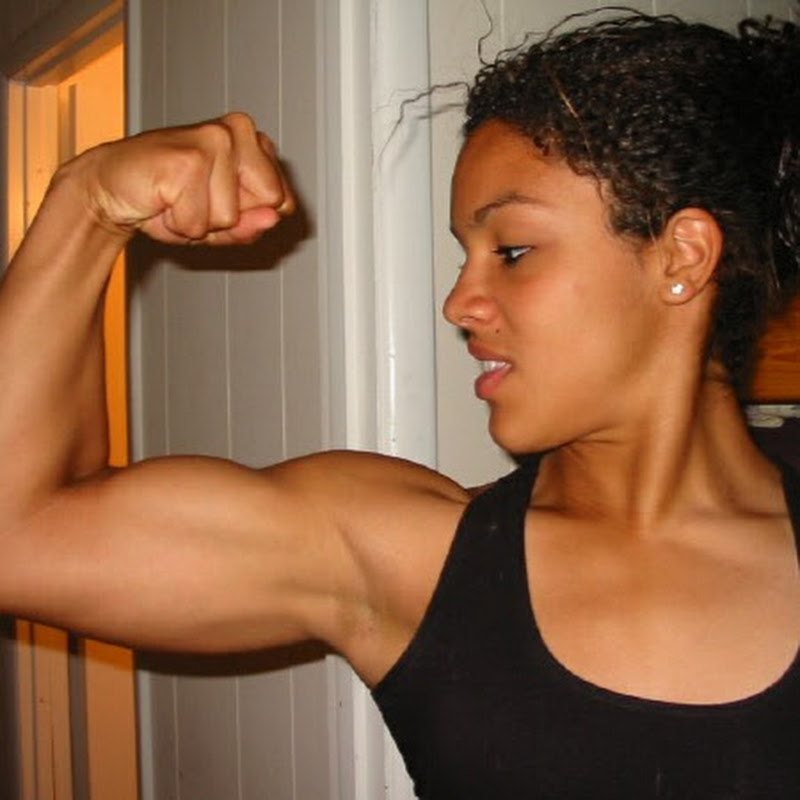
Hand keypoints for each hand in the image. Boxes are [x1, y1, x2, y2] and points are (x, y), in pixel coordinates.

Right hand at [64, 112, 293, 245]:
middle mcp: (239, 132)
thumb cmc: (165, 201)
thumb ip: (250, 226)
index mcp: (254, 141)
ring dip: (198, 222)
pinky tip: (162, 199)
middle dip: (228, 219)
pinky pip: (198, 222)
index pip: (283, 202)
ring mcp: (215, 141)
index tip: (219, 202)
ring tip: (175, 199)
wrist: (110, 189)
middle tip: (195, 201)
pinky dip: (177, 224)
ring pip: (230, 217)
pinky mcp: (189, 158)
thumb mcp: (218, 225)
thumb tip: (273, 218)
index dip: (250, 217)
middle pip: (266, 206)